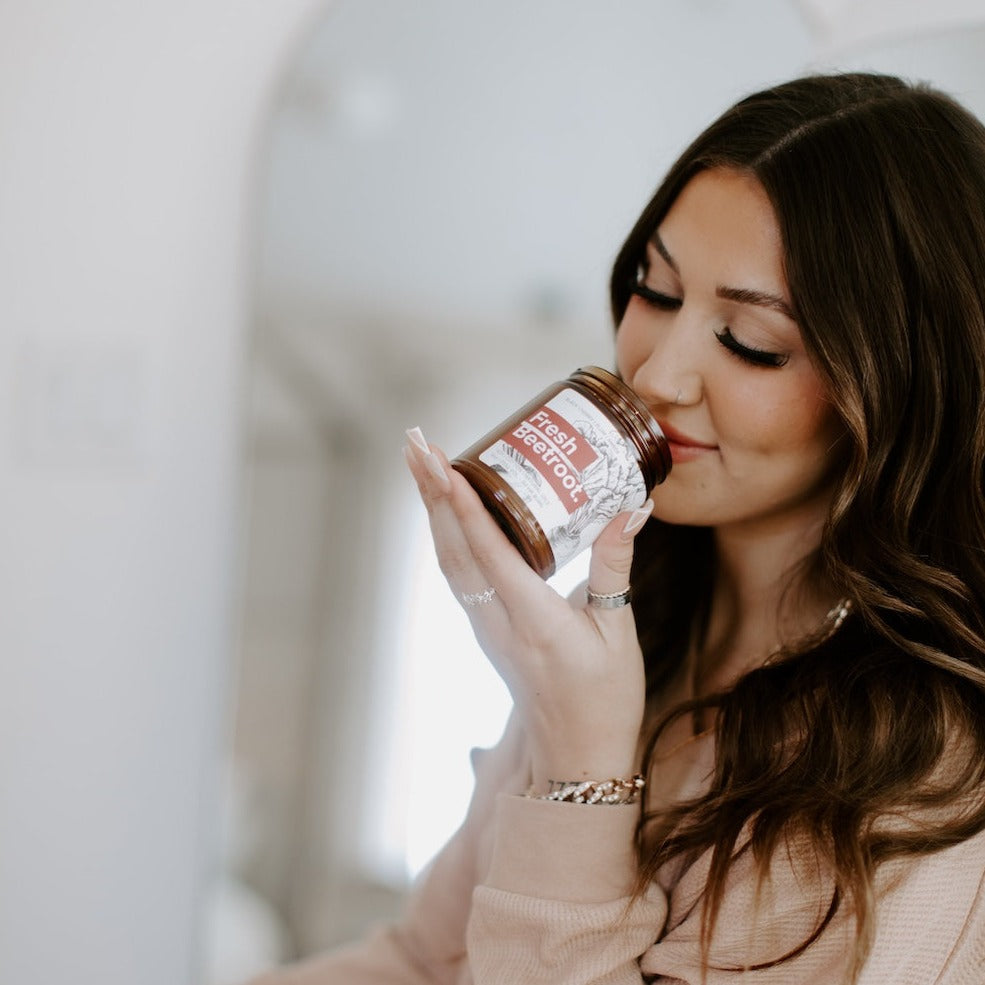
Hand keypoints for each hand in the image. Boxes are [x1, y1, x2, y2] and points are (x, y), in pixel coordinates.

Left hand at [404, 427, 652, 792]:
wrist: (575, 756)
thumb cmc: (604, 699)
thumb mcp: (620, 633)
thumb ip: (615, 567)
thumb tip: (630, 508)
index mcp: (535, 622)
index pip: (491, 554)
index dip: (466, 507)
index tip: (443, 465)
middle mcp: (498, 622)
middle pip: (454, 549)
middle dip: (431, 493)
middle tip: (414, 444)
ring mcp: (486, 627)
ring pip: (448, 560)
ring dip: (431, 509)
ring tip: (420, 463)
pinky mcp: (486, 629)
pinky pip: (458, 574)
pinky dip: (446, 534)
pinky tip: (445, 509)